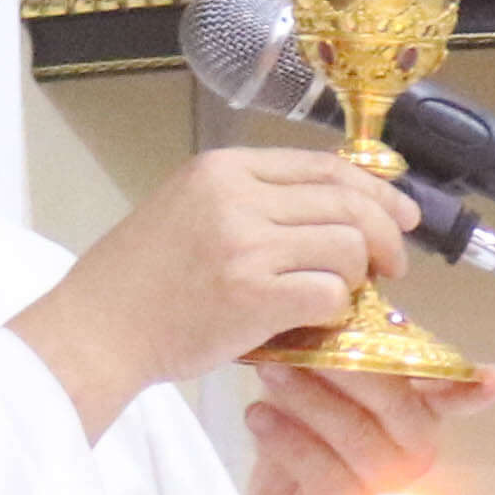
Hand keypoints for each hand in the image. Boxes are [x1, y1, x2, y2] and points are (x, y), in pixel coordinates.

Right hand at [11, 146, 409, 438]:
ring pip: (347, 247)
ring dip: (355, 278)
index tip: (398, 214)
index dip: (375, 191)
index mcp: (223, 169)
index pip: (325, 166)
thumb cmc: (139, 279)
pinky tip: (316, 320)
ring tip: (338, 296)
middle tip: (392, 265)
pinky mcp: (252, 296)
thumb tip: (333, 209)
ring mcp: (245, 246)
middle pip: (348, 202)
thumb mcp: (188, 208)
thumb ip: (251, 200)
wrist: (97, 329)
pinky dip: (335, 310)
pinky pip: (331, 294)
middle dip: (384, 236)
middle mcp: (236, 197)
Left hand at [241, 354, 494, 494]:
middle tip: (305, 345)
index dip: (472, 388)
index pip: (451, 396)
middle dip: (354, 371)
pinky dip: (288, 440)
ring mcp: (382, 488)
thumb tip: (335, 298)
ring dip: (312, 400)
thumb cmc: (301, 431)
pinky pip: (324, 475)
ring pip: (359, 440)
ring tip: (270, 371)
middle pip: (399, 409)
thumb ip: (337, 348)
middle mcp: (409, 451)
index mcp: (412, 412)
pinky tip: (258, 415)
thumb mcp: (315, 382)